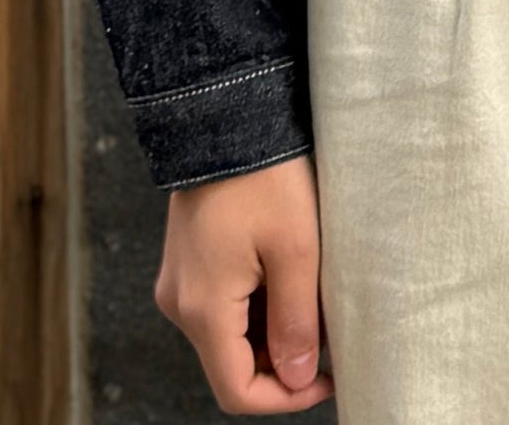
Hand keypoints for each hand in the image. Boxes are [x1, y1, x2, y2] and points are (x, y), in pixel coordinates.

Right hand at [153, 152, 332, 410]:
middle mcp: (180, 302)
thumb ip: (296, 321)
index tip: (328, 377)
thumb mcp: (295, 249)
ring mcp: (180, 280)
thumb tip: (298, 378)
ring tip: (312, 289)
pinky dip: (257, 303)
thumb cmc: (266, 175)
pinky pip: (222, 303)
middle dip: (283, 358)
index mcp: (202, 308)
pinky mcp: (188, 260)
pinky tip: (288, 269)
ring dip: (272, 327)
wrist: (228, 112)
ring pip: (229, 334)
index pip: (236, 391)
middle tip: (328, 325)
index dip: (285, 397)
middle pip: (232, 363)